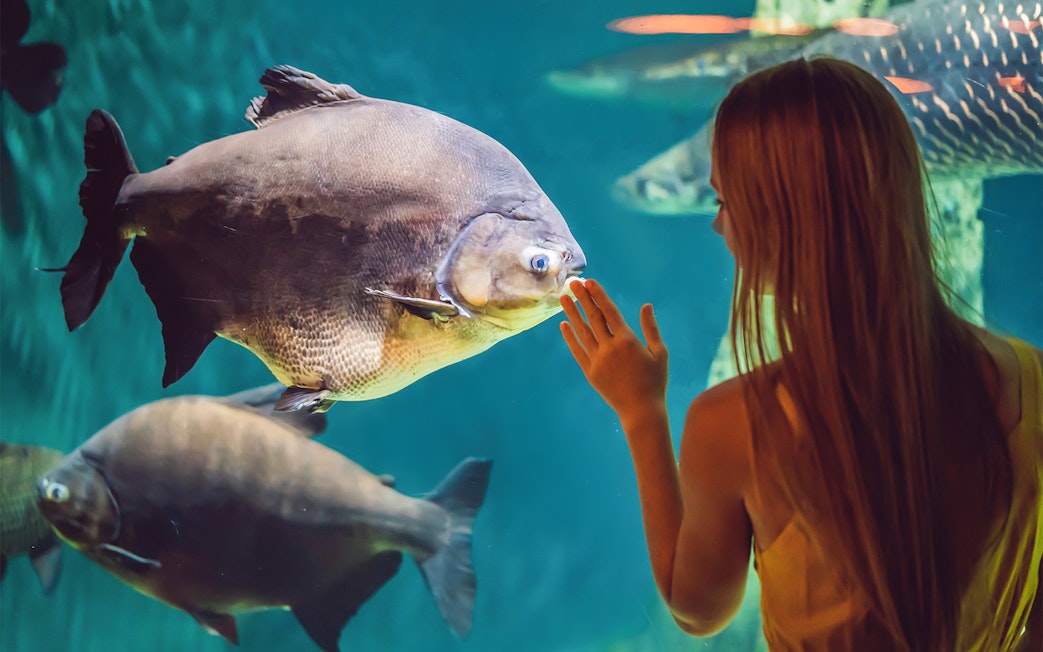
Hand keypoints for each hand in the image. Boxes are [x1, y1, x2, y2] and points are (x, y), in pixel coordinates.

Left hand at [559, 279, 668, 420]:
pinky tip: (564, 325)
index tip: (590, 282)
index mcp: (628, 341)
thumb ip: (651, 328)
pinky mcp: (590, 372)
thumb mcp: (660, 353)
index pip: (609, 312)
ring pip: (582, 332)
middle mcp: (610, 348)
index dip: (598, 295)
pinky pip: (577, 350)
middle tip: (573, 282)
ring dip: (572, 313)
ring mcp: (598, 360)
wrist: (641, 411)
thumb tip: (646, 306)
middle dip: (582, 298)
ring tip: (564, 298)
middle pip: (593, 317)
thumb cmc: (655, 381)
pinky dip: (570, 337)